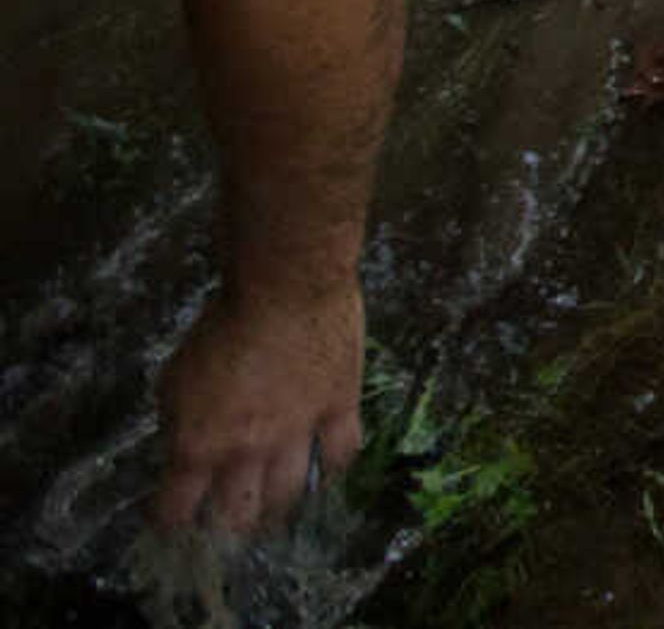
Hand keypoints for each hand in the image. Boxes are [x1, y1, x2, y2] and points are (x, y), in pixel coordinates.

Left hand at [155, 278, 364, 537]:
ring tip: (274, 513)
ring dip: (277, 510)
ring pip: (289, 495)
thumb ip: (179, 421)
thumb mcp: (175, 376)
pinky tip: (326, 474)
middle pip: (237, 515)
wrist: (285, 286)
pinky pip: (339, 455)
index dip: (171, 523)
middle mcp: (247, 451)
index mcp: (198, 444)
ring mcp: (297, 434)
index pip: (177, 509)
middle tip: (227, 528)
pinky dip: (331, 471)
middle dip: (227, 530)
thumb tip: (184, 444)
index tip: (172, 525)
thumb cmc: (222, 324)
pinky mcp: (339, 409)